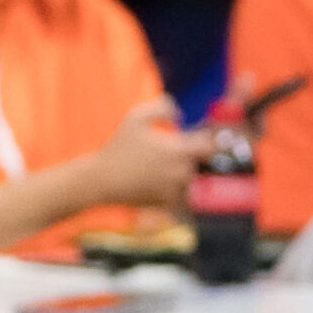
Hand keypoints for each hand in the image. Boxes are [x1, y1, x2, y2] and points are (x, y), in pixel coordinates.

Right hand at [83, 99, 210, 215]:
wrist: (101, 180)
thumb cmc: (118, 147)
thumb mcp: (135, 118)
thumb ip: (161, 108)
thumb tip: (178, 113)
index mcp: (179, 151)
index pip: (211, 145)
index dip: (208, 140)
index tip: (198, 137)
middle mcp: (182, 172)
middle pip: (199, 163)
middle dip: (188, 157)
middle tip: (166, 153)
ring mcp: (176, 190)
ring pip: (191, 180)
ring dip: (183, 174)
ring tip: (158, 168)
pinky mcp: (169, 204)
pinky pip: (181, 197)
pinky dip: (173, 190)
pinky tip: (154, 182)